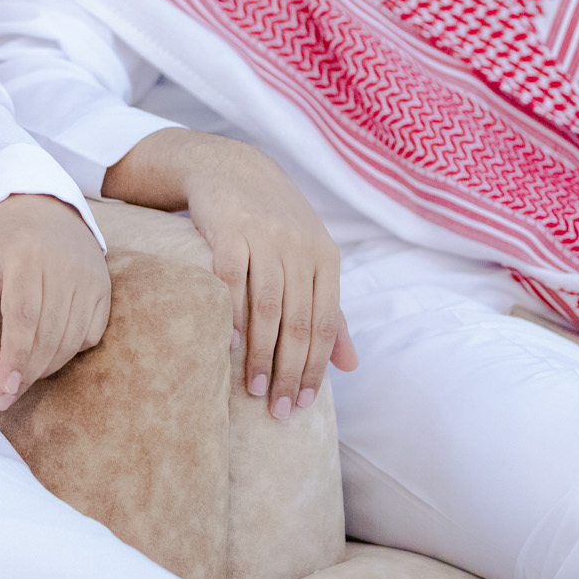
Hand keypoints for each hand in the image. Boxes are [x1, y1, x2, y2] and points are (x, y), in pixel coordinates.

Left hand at [0, 194, 109, 411]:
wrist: (45, 204)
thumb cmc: (1, 236)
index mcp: (25, 256)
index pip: (24, 316)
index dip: (15, 357)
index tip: (3, 390)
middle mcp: (63, 266)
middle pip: (49, 334)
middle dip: (27, 373)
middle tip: (4, 397)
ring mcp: (89, 278)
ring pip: (71, 340)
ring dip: (46, 367)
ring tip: (20, 376)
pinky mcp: (104, 288)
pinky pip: (90, 335)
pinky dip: (69, 351)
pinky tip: (47, 352)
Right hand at [107, 129, 356, 421]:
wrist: (231, 168)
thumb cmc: (275, 224)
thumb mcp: (311, 259)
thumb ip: (330, 310)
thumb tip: (350, 366)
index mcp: (326, 258)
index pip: (324, 325)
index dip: (315, 368)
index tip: (302, 405)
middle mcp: (299, 247)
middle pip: (297, 322)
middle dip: (288, 371)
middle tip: (277, 410)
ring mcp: (264, 237)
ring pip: (267, 307)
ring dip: (260, 353)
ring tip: (252, 389)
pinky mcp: (228, 229)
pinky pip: (230, 279)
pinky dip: (230, 313)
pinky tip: (228, 344)